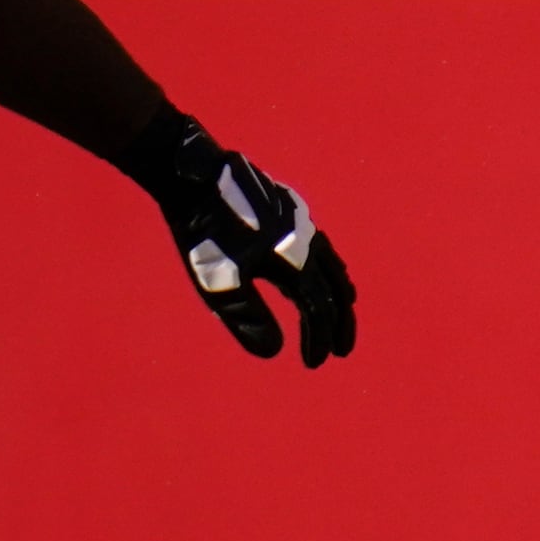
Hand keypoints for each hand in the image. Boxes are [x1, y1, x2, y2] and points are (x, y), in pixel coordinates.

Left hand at [111, 112, 357, 368]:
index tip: (314, 364)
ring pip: (332, 264)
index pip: (318, 310)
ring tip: (345, 309)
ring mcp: (301, 224)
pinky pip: (321, 245)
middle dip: (340, 323)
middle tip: (342, 350)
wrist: (194, 176)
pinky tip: (318, 267)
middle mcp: (307, 243)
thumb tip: (273, 351)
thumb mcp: (220, 281)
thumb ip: (248, 317)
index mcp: (294, 263)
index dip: (318, 340)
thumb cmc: (204, 232)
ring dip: (339, 293)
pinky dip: (328, 267)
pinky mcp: (290, 210)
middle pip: (335, 290)